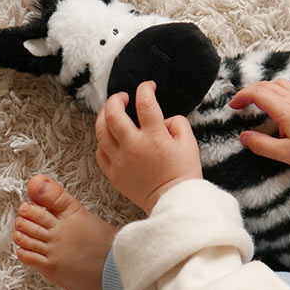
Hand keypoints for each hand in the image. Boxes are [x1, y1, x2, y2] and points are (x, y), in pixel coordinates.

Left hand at [95, 81, 202, 212]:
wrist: (174, 202)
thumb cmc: (183, 175)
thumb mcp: (190, 144)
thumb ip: (178, 123)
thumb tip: (164, 119)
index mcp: (154, 137)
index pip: (145, 103)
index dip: (145, 89)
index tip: (148, 87)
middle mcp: (133, 146)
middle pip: (113, 113)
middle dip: (116, 99)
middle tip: (122, 97)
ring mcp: (120, 160)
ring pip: (101, 131)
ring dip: (103, 116)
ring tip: (110, 111)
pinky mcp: (113, 174)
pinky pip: (99, 152)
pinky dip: (102, 140)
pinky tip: (109, 136)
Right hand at [228, 79, 289, 165]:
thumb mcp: (283, 153)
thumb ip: (261, 145)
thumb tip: (245, 137)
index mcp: (285, 109)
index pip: (258, 93)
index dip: (242, 97)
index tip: (233, 105)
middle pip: (267, 86)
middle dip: (251, 92)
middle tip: (241, 103)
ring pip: (281, 83)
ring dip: (266, 88)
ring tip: (259, 98)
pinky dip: (286, 87)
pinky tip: (285, 95)